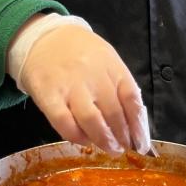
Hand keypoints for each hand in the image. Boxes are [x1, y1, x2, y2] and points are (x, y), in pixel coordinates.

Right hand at [9, 15, 147, 152]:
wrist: (44, 37)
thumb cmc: (80, 53)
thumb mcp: (106, 60)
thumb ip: (119, 86)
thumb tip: (134, 122)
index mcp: (112, 66)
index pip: (131, 99)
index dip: (138, 125)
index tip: (141, 142)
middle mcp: (93, 75)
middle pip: (113, 112)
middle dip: (122, 137)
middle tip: (123, 148)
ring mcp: (70, 85)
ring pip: (92, 120)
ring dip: (103, 140)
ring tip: (109, 148)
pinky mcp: (48, 95)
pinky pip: (64, 122)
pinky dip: (77, 136)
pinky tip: (84, 141)